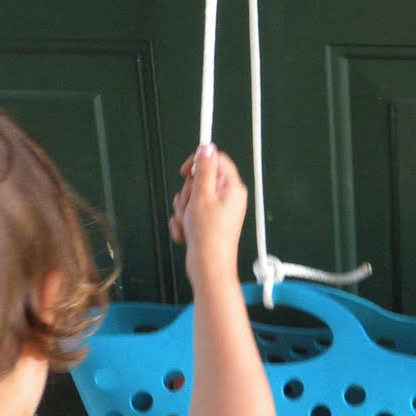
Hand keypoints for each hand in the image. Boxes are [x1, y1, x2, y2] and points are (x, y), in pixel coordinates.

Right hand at [169, 145, 247, 282]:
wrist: (208, 268)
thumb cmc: (209, 236)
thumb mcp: (203, 196)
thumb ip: (204, 170)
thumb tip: (207, 148)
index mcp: (232, 188)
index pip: (215, 160)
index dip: (198, 162)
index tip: (185, 172)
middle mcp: (227, 198)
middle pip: (199, 179)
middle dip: (187, 193)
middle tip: (192, 207)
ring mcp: (216, 211)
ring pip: (190, 197)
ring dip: (183, 210)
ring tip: (189, 223)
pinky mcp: (206, 223)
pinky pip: (188, 213)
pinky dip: (183, 223)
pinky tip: (186, 234)